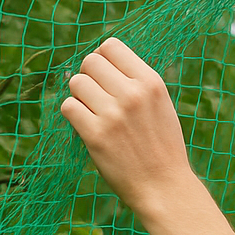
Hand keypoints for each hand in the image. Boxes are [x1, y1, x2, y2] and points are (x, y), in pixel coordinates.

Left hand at [60, 38, 204, 220]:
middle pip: (90, 61)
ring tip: (95, 115)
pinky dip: (74, 116)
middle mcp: (133, 94)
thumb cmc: (162, 148)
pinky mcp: (96, 135)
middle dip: (90, 77)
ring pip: (76, 83)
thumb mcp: (161, 106)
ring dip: (80, 97)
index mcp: (151, 83)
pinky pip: (68, 107)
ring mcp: (114, 114)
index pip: (111, 46)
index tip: (106, 78)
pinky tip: (88, 128)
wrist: (165, 188)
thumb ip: (136, 82)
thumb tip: (100, 59)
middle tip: (98, 99)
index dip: (103, 59)